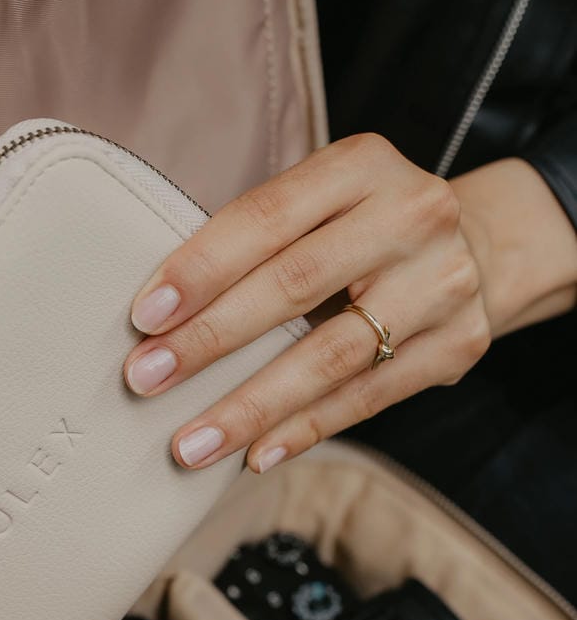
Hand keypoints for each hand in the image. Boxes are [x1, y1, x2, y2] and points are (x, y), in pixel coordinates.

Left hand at [123, 132, 495, 471]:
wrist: (474, 251)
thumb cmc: (360, 231)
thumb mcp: (320, 205)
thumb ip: (258, 243)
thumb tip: (160, 319)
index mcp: (364, 165)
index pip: (267, 217)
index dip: (202, 268)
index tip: (146, 316)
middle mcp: (414, 214)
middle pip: (295, 284)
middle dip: (211, 339)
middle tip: (147, 379)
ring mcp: (444, 281)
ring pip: (330, 356)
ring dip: (251, 406)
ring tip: (192, 443)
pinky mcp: (459, 344)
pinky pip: (366, 397)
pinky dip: (304, 429)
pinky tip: (255, 454)